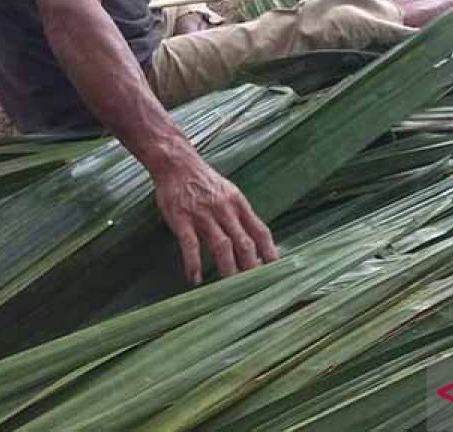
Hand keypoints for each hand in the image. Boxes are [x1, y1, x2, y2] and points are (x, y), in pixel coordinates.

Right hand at [154, 159, 278, 283]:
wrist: (177, 163)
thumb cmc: (204, 181)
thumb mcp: (229, 192)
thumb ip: (241, 215)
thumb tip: (256, 241)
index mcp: (238, 203)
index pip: (260, 231)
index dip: (269, 252)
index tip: (275, 271)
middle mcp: (225, 209)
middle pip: (244, 243)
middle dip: (251, 267)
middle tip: (254, 287)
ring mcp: (204, 214)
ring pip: (222, 246)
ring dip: (228, 269)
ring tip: (229, 290)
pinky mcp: (182, 218)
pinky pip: (190, 245)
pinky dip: (193, 264)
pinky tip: (195, 279)